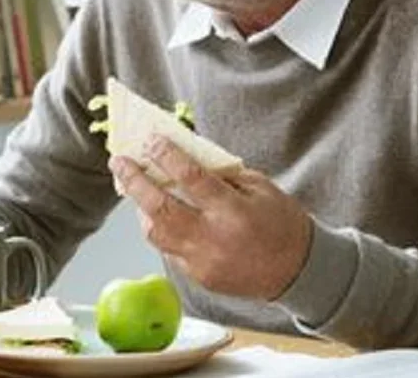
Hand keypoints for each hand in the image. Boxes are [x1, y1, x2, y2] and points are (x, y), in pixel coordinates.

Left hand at [110, 136, 312, 299]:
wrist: (298, 271)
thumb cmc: (281, 222)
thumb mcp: (260, 187)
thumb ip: (221, 173)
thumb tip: (182, 154)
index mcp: (234, 211)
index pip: (191, 178)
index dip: (167, 156)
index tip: (149, 140)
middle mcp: (214, 238)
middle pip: (160, 208)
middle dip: (134, 182)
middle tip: (118, 162)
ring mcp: (203, 261)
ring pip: (155, 232)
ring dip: (141, 208)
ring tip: (135, 188)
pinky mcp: (198, 277)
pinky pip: (169, 249)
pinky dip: (162, 229)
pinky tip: (160, 214)